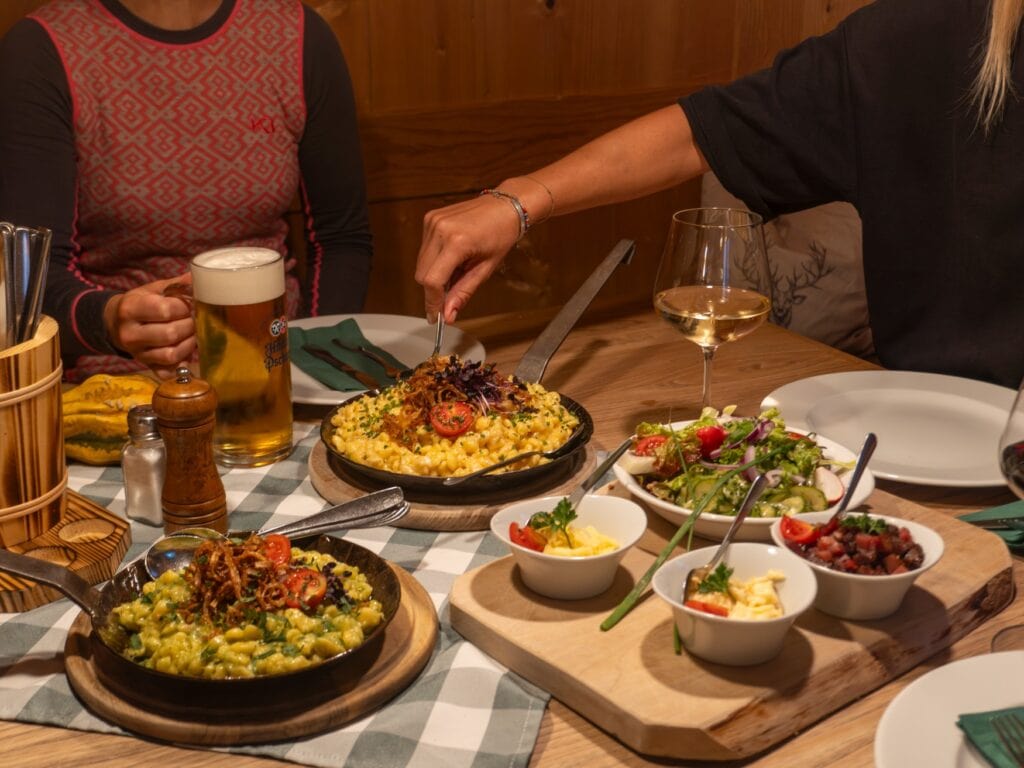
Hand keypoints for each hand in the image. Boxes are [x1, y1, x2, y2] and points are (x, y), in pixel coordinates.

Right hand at [103, 275, 195, 378]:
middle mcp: (130, 333)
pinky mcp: (145, 366)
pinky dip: (181, 365)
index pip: (165, 310)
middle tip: (195, 320)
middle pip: (170, 334)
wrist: (114, 322)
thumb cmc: (140, 303)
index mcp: (130, 308)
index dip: (184, 307)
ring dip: (190, 345)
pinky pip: (167, 372)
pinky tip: (186, 354)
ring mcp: (137, 353)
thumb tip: (200, 277)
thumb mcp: (153, 289)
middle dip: (190, 326)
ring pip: (171, 355)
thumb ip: (177, 285)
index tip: (189, 305)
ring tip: (193, 334)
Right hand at [415, 193, 520, 321]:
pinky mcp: (429, 219)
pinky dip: (434, 261)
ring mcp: (432, 222)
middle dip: (433, 291)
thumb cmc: (501, 234)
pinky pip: (424, 250)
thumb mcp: (485, 269)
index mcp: (456, 241)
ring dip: (434, 275)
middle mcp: (439, 229)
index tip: (436, 317)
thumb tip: (448, 314)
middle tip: (448, 299)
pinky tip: (452, 258)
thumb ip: (463, 292)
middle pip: (422, 274)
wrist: (505, 206)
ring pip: (421, 263)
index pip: (432, 280)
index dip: (432, 302)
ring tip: (457, 271)